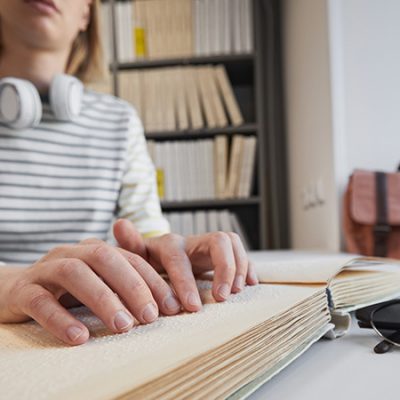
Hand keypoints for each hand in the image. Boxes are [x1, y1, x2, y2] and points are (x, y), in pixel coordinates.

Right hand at [0, 239, 181, 345]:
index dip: (153, 280)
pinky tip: (80, 337)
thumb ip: (122, 285)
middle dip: (132, 286)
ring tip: (123, 326)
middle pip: (106, 259)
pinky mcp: (22, 290)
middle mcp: (72, 253)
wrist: (13, 288)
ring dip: (102, 299)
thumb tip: (162, 306)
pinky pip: (41, 302)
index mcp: (94, 249)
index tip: (172, 306)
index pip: (130, 258)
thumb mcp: (98, 281)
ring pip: (75, 274)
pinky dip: (61, 319)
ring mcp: (46, 269)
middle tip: (150, 316)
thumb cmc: (66, 288)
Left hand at [113, 219, 258, 312]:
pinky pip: (241, 253)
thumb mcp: (137, 255)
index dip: (186, 280)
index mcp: (170, 243)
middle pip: (218, 241)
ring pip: (232, 243)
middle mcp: (193, 241)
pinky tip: (250, 283)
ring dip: (238, 267)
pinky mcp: (222, 255)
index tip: (192, 307)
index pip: (180, 257)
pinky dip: (248, 266)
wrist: (162, 257)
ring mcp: (209, 246)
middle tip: (223, 297)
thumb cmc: (150, 261)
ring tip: (236, 291)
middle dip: (224, 269)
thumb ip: (131, 244)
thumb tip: (119, 223)